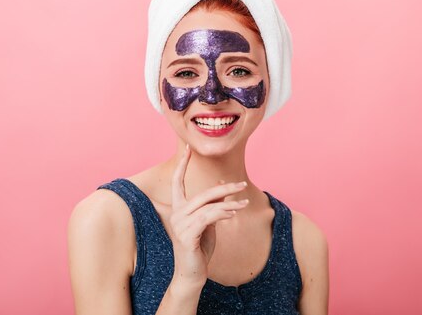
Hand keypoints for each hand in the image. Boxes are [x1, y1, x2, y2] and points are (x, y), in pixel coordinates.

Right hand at [168, 144, 249, 286]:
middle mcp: (177, 214)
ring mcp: (180, 225)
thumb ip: (212, 205)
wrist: (191, 273)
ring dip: (230, 203)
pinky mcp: (187, 235)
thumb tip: (221, 186)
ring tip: (245, 203)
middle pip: (203, 193)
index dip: (183, 165)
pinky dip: (222, 213)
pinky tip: (233, 213)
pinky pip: (208, 218)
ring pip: (209, 206)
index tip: (188, 148)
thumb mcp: (208, 223)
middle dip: (225, 188)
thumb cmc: (199, 247)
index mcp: (179, 208)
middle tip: (242, 184)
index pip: (177, 182)